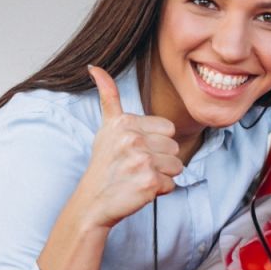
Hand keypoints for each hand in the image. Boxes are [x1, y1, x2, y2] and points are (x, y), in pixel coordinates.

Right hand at [79, 65, 181, 227]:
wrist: (93, 202)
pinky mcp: (149, 182)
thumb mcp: (106, 128)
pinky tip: (140, 190)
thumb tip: (94, 67)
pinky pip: (172, 184)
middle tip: (136, 167)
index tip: (135, 151)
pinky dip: (159, 191)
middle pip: (174, 147)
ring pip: (177, 166)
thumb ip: (108, 97)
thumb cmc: (105, 165)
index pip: (168, 129)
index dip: (156, 143)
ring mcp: (141, 160)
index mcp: (125, 122)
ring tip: (138, 178)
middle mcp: (132, 138)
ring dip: (162, 175)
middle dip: (160, 160)